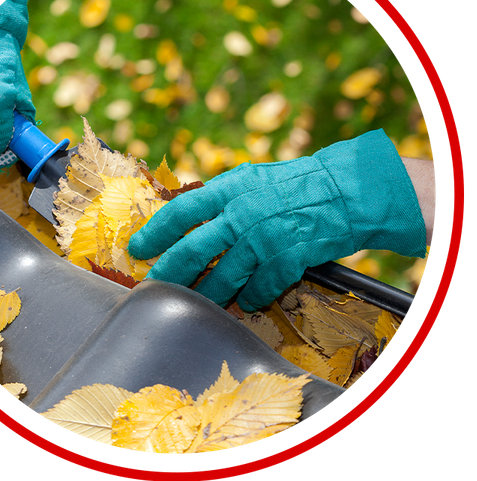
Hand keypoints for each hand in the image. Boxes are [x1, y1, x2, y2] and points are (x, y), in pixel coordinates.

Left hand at [129, 129, 426, 311]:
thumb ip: (218, 197)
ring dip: (206, 295)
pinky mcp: (286, 261)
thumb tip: (185, 216)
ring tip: (195, 302)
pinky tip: (243, 301)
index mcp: (229, 190)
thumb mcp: (249, 178)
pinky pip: (257, 290)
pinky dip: (248, 298)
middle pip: (194, 251)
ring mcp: (264, 240)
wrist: (342, 191)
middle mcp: (242, 215)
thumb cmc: (291, 184)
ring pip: (223, 279)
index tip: (138, 249)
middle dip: (169, 273)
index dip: (155, 233)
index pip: (181, 213)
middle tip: (154, 286)